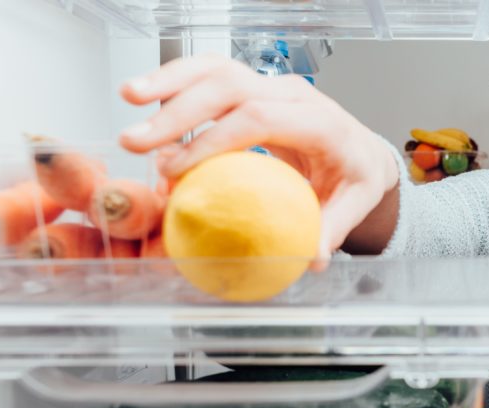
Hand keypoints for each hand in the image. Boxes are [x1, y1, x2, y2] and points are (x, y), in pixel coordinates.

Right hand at [119, 54, 398, 265]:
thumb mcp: (354, 203)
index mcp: (320, 121)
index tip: (177, 170)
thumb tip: (311, 258)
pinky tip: (142, 93)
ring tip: (128, 97)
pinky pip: (211, 75)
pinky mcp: (253, 86)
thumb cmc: (354, 176)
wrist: (360, 149)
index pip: (260, 119)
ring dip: (169, 81)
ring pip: (217, 69)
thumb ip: (332, 228)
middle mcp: (293, 94)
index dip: (214, 140)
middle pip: (231, 87)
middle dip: (179, 111)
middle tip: (137, 143)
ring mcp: (271, 85)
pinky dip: (176, 80)